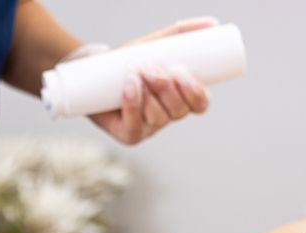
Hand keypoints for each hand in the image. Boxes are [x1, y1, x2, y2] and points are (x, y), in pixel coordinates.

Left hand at [90, 17, 216, 145]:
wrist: (92, 73)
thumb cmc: (128, 61)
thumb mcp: (155, 44)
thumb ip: (181, 34)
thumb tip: (213, 24)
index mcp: (180, 98)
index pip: (200, 104)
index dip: (196, 93)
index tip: (183, 72)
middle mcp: (167, 116)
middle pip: (179, 111)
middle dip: (167, 89)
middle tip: (152, 68)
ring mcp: (148, 128)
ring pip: (159, 117)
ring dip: (149, 94)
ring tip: (135, 72)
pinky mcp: (129, 135)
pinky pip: (135, 125)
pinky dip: (133, 104)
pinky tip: (129, 87)